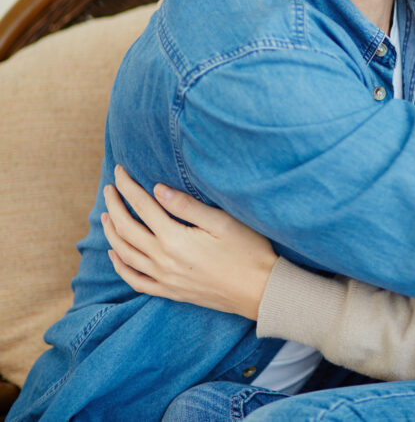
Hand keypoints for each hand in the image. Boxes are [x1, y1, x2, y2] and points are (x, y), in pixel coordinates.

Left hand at [101, 165, 276, 319]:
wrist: (259, 291)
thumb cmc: (247, 252)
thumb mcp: (222, 222)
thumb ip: (187, 205)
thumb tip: (157, 189)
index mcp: (174, 239)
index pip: (143, 206)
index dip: (128, 187)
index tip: (119, 171)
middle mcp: (163, 260)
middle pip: (127, 229)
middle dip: (115, 206)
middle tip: (109, 189)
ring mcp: (164, 278)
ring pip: (125, 253)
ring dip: (111, 233)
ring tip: (106, 216)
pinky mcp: (170, 291)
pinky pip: (135, 280)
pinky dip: (120, 267)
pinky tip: (115, 255)